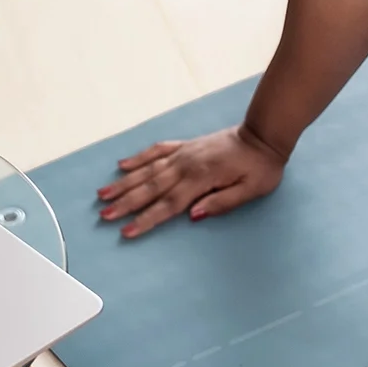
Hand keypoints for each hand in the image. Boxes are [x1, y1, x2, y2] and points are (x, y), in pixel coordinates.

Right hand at [96, 125, 284, 237]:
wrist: (264, 135)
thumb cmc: (261, 167)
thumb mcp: (251, 190)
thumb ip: (222, 203)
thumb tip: (193, 215)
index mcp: (202, 178)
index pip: (169, 204)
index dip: (146, 219)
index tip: (126, 231)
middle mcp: (187, 165)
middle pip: (151, 187)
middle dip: (126, 203)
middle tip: (104, 214)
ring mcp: (184, 153)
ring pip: (148, 170)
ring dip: (124, 183)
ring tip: (103, 193)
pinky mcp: (186, 146)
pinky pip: (157, 150)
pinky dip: (139, 157)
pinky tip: (122, 165)